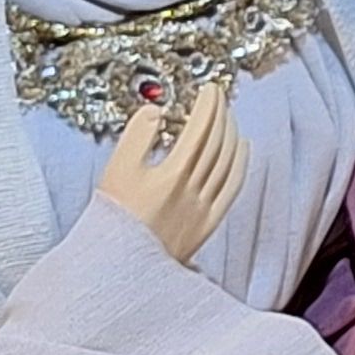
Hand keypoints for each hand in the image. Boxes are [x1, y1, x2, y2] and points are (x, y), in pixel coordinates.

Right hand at [94, 80, 243, 263]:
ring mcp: (204, 207)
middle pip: (217, 142)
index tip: (209, 89)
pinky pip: (233, 186)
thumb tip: (157, 112)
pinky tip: (243, 148)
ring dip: (232, 133)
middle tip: (218, 96)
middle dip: (220, 114)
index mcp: (172, 174)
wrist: (116, 266)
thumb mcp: (115, 170)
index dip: (208, 105)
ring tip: (228, 116)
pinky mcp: (208, 223)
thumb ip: (136, 135)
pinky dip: (241, 162)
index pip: (200, 129)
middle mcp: (194, 190)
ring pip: (228, 162)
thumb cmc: (111, 219)